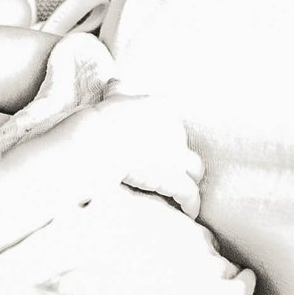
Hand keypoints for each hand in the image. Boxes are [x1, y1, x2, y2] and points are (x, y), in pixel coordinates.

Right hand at [91, 88, 204, 218]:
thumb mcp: (112, 100)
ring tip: (184, 194)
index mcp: (162, 109)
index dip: (165, 140)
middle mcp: (175, 129)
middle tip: (169, 173)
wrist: (99, 140)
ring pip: (194, 169)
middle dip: (178, 160)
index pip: (171, 125)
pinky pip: (189, 193)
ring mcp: (176, 154)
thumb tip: (114, 82)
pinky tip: (190, 212)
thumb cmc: (100, 120)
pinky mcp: (174, 177)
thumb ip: (118, 91)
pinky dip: (191, 204)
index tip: (157, 149)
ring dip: (189, 180)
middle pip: (184, 147)